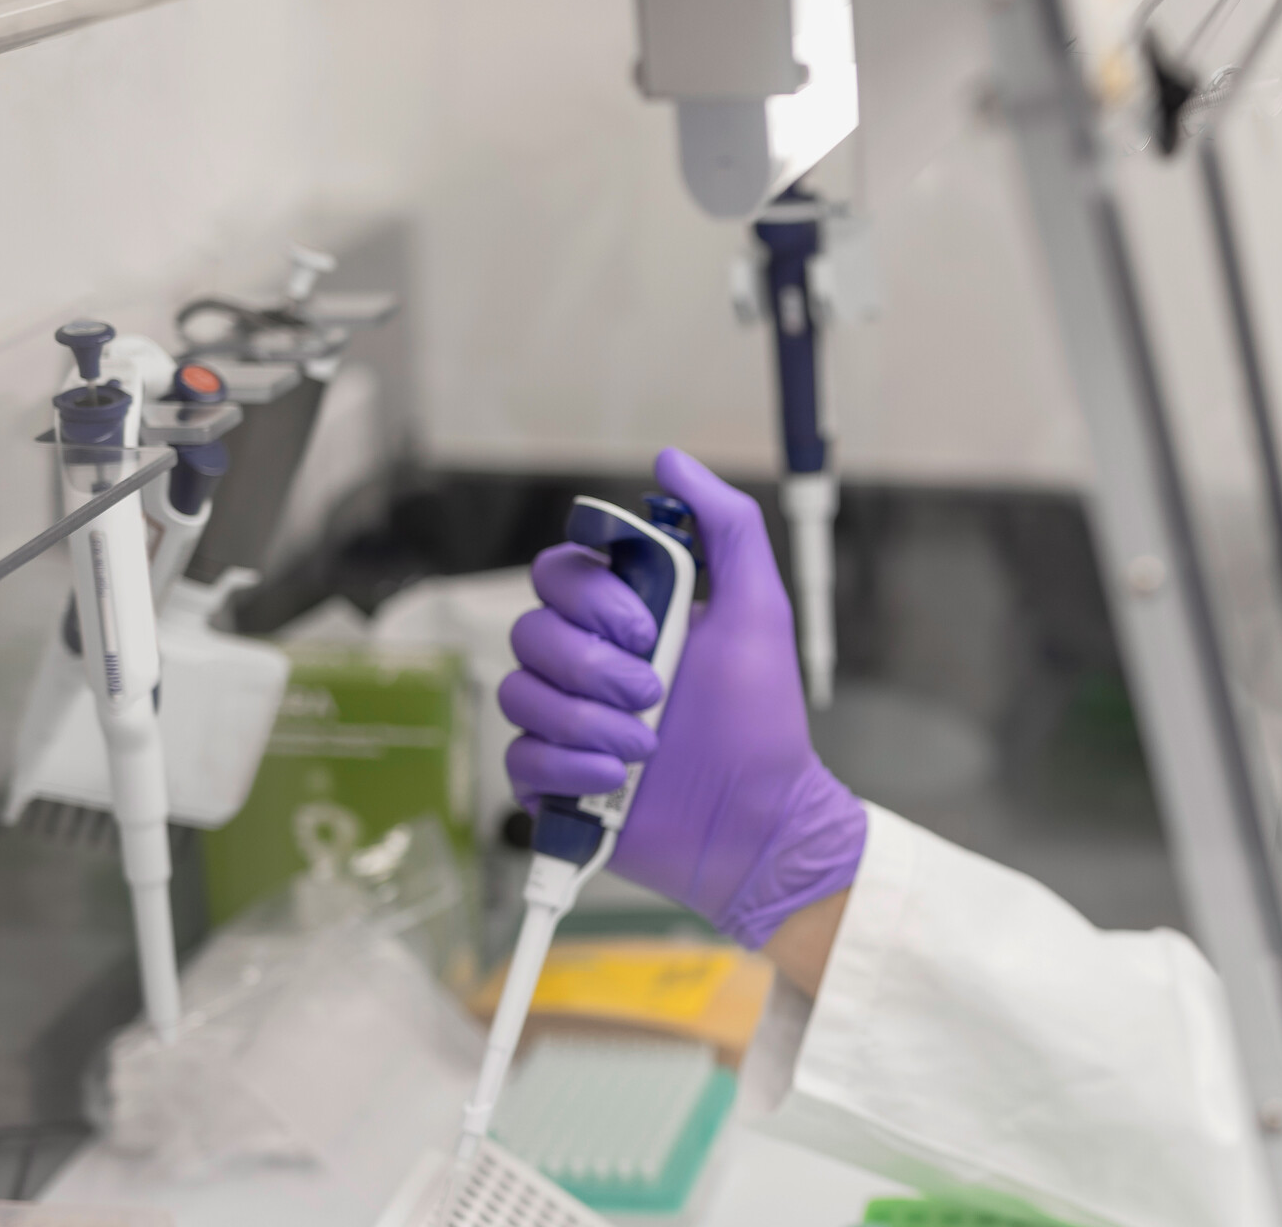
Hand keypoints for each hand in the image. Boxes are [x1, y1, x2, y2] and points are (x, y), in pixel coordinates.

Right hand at [498, 449, 864, 949]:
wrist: (758, 821)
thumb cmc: (763, 721)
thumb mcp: (758, 610)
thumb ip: (725, 528)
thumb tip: (671, 461)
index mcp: (627, 618)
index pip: (559, 573)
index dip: (591, 597)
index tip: (648, 627)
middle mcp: (588, 663)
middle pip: (528, 630)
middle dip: (591, 664)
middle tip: (653, 691)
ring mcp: (566, 721)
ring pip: (518, 692)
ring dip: (585, 720)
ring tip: (646, 745)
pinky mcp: (553, 779)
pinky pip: (518, 757)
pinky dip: (568, 766)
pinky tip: (616, 777)